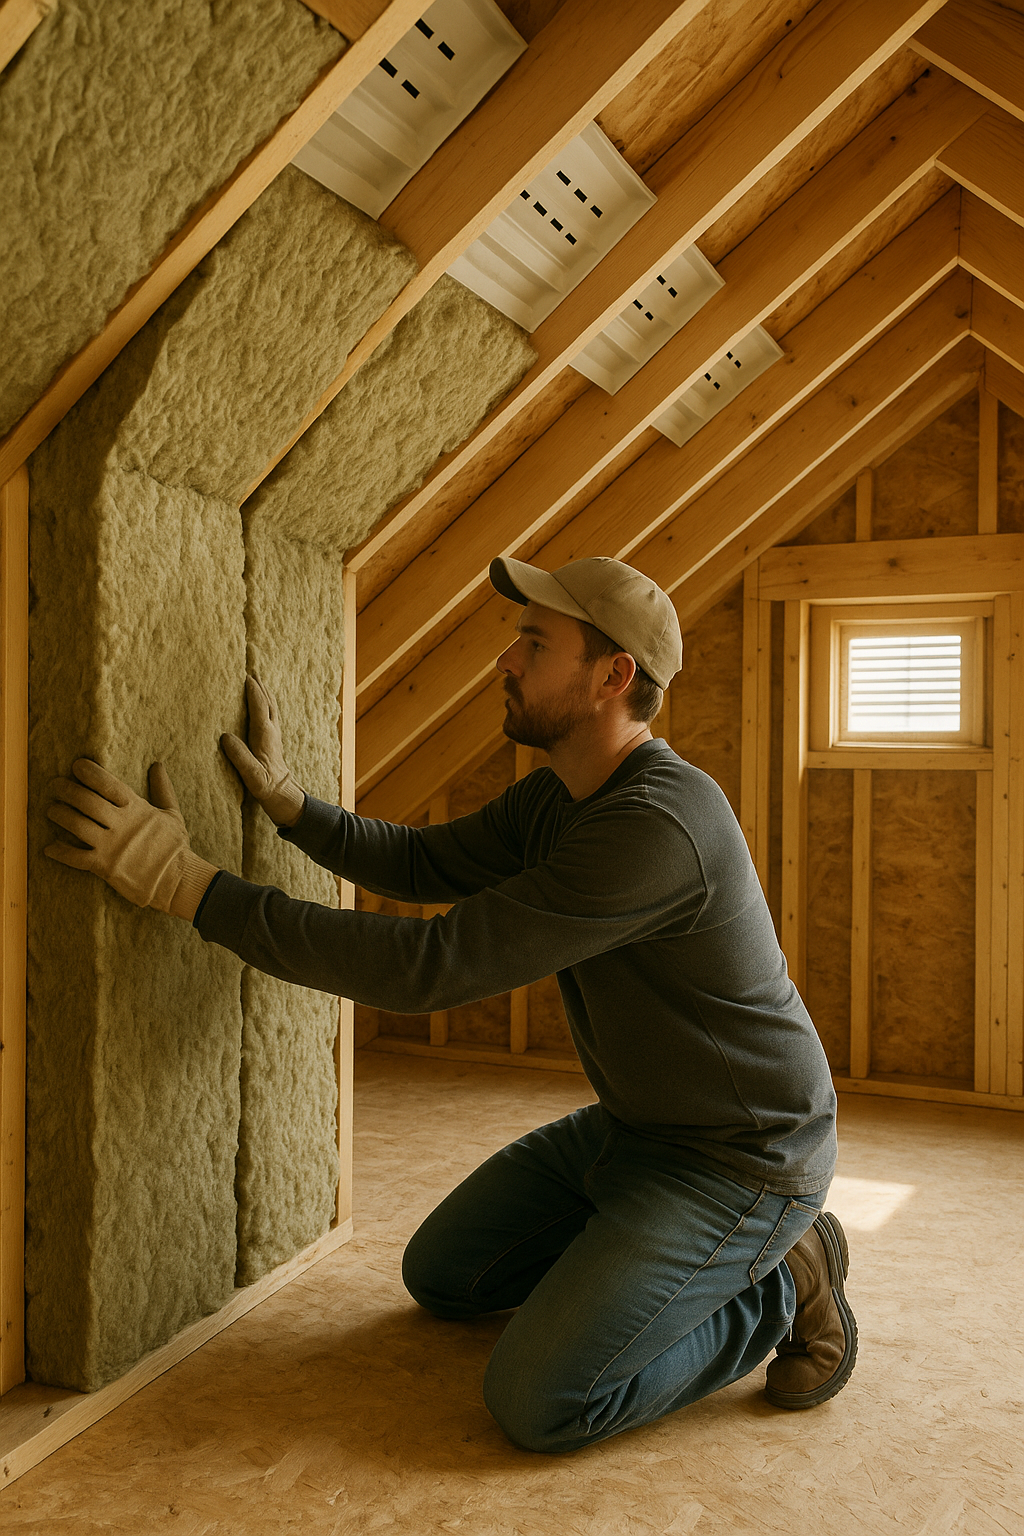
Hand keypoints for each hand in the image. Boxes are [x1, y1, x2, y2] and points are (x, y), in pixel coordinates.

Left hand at [45, 759, 218, 920]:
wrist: (178, 881)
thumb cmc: (174, 847)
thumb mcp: (172, 813)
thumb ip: (162, 788)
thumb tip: (158, 765)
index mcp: (137, 809)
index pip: (110, 785)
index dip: (91, 773)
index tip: (76, 765)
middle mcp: (122, 825)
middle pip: (87, 802)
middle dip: (67, 790)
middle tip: (55, 784)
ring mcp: (112, 846)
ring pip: (77, 825)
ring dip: (60, 815)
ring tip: (51, 809)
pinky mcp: (105, 867)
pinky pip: (76, 857)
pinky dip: (60, 852)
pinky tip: (50, 847)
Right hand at [220, 674, 303, 826]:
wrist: (282, 795)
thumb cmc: (265, 786)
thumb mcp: (251, 775)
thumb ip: (240, 756)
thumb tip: (226, 737)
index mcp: (265, 735)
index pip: (259, 707)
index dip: (252, 690)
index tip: (245, 675)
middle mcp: (271, 731)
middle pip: (267, 701)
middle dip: (259, 685)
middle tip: (250, 669)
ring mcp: (274, 734)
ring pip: (270, 706)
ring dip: (263, 691)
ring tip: (255, 679)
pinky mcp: (272, 740)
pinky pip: (269, 714)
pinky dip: (264, 702)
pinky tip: (261, 703)